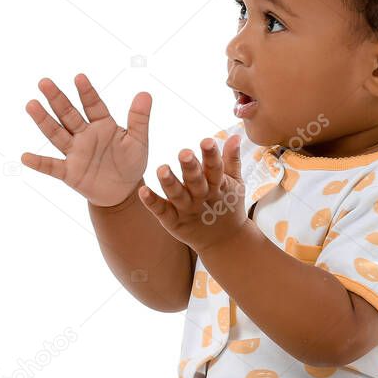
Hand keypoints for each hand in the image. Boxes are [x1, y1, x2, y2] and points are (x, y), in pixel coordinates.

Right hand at [21, 73, 149, 207]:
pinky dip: (39, 163)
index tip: (79, 77)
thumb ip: (139, 118)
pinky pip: (52, 167)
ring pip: (57, 134)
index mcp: (103, 124)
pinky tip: (25, 157)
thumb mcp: (138, 141)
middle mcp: (85, 135)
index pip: (93, 105)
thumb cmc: (131, 163)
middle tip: (44, 82)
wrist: (123, 192)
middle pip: (68, 114)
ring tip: (31, 105)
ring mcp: (75, 152)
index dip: (86, 92)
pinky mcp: (69, 172)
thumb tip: (145, 93)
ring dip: (44, 121)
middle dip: (57, 99)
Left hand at [138, 134, 248, 253]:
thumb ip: (231, 159)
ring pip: (178, 196)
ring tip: (161, 169)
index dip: (211, 156)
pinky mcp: (174, 222)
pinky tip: (143, 191)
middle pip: (196, 182)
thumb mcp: (234, 183)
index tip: (207, 141)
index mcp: (218, 186)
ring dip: (170, 183)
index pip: (215, 169)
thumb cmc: (228, 205)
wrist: (224, 242)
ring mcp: (188, 210)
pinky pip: (162, 211)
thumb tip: (235, 136)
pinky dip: (152, 202)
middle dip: (191, 168)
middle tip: (184, 153)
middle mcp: (202, 197)